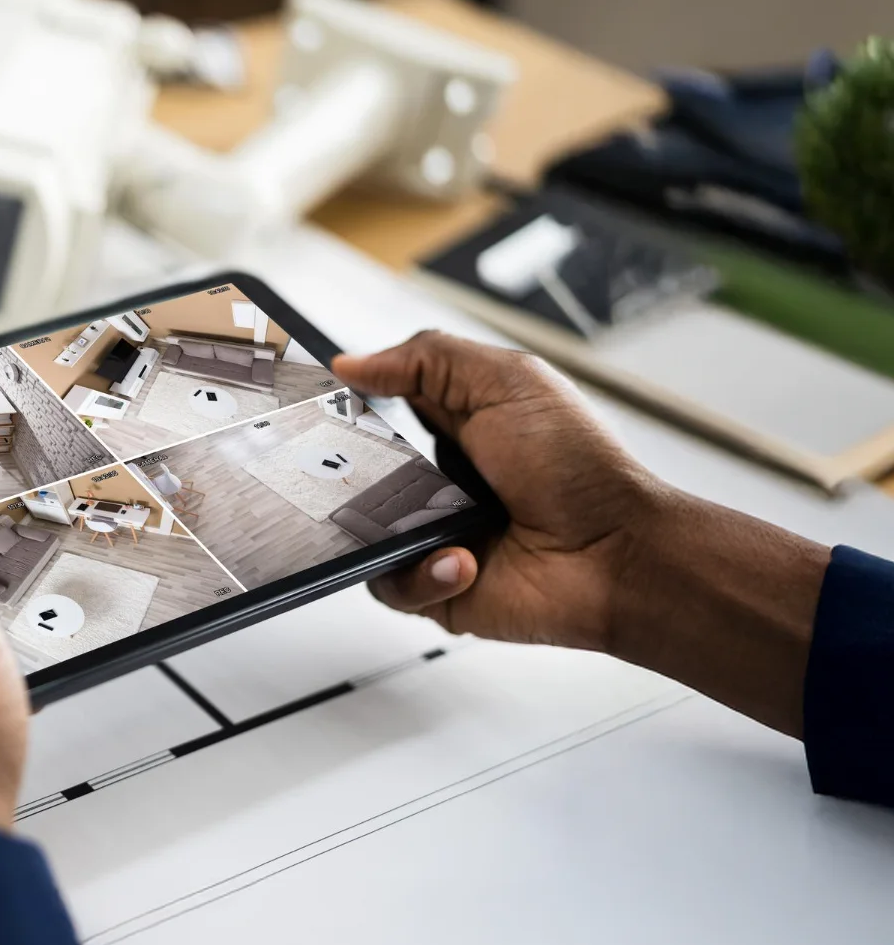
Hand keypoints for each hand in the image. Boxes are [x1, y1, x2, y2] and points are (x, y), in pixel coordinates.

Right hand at [331, 331, 660, 650]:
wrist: (617, 556)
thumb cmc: (583, 471)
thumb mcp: (509, 382)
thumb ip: (427, 359)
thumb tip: (353, 362)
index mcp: (454, 424)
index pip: (377, 405)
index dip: (347, 403)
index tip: (327, 400)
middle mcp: (438, 479)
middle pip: (354, 470)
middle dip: (352, 471)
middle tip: (374, 470)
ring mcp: (432, 532)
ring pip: (359, 531)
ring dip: (393, 528)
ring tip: (441, 523)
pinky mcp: (433, 584)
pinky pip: (388, 582)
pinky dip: (422, 574)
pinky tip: (463, 560)